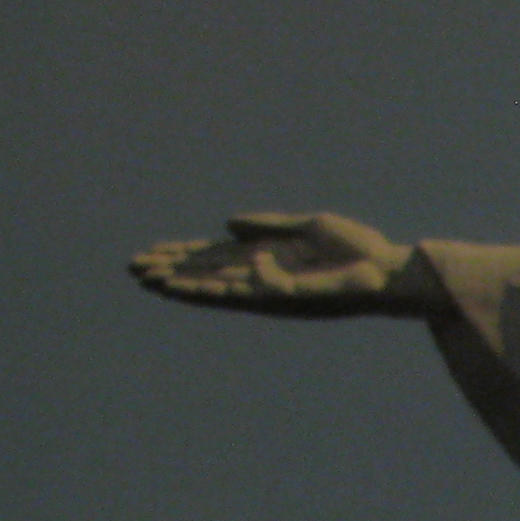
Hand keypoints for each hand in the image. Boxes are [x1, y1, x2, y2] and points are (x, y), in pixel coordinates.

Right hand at [129, 212, 439, 316]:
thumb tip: (226, 224)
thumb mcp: (307, 227)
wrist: (386, 269)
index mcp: (267, 257)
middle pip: (207, 273)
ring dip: (180, 284)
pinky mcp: (279, 296)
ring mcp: (269, 289)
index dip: (184, 255)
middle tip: (133, 268)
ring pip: (213, 287)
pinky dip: (207, 291)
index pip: (215, 257)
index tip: (152, 252)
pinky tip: (182, 287)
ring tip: (147, 280)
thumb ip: (267, 226)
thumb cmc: (355, 250)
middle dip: (172, 270)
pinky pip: (236, 293)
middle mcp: (262, 276)